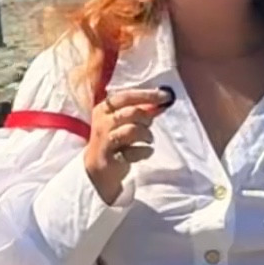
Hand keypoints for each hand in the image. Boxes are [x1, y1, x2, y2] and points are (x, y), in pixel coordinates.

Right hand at [84, 86, 173, 204]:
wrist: (97, 169)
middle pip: (131, 112)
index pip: (126, 96)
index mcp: (104, 109)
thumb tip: (161, 100)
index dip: (147, 95)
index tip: (166, 95)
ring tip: (148, 140)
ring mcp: (105, 141)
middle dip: (146, 118)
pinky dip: (145, 151)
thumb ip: (141, 111)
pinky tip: (146, 151)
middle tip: (150, 124)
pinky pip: (135, 151)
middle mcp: (102, 122)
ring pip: (133, 130)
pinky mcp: (111, 158)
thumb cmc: (114, 140)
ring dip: (147, 134)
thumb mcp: (124, 121)